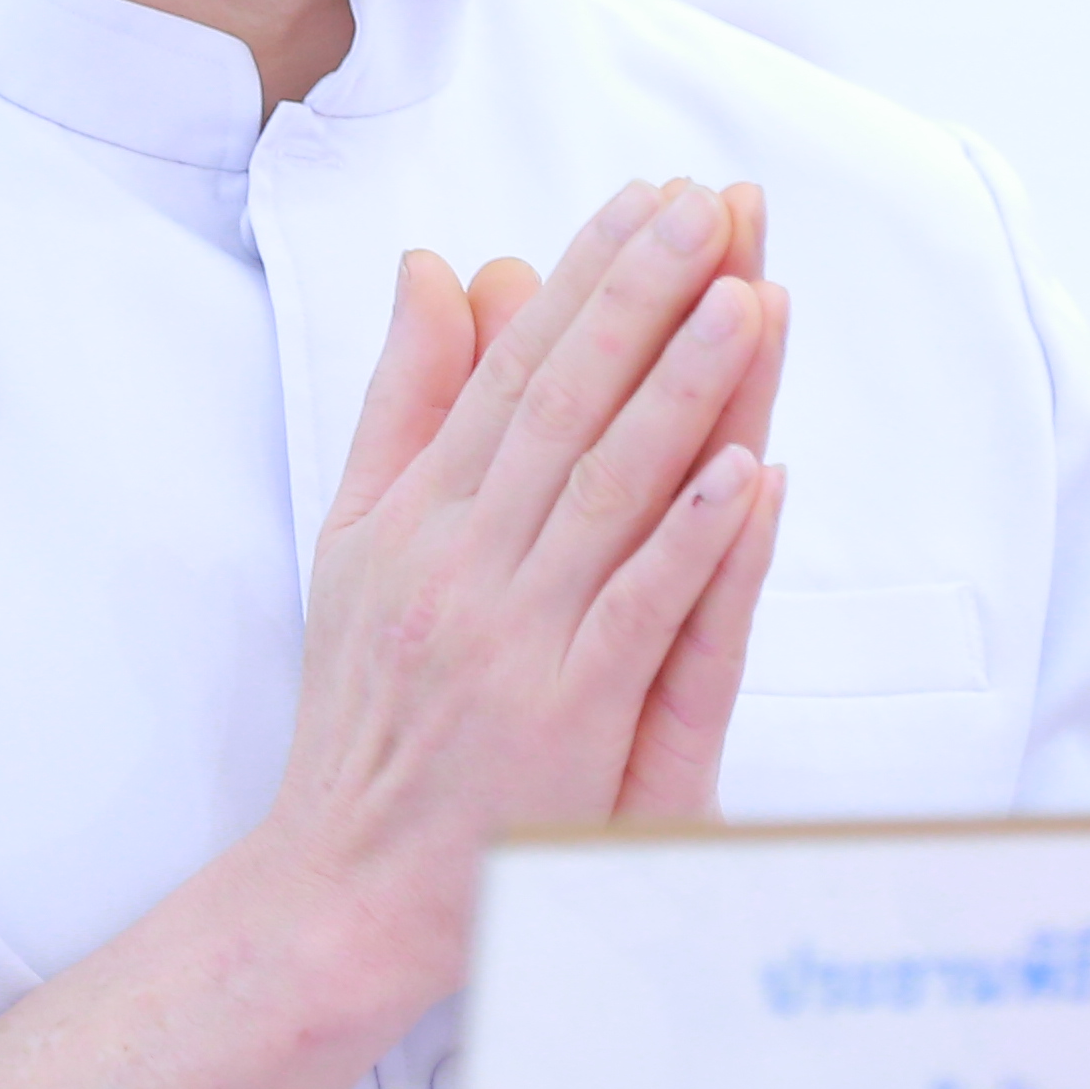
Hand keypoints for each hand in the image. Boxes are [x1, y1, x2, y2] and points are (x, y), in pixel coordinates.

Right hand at [263, 178, 781, 997]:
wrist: (340, 888)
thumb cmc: (363, 715)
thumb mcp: (357, 539)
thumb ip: (403, 403)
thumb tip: (432, 267)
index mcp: (418, 512)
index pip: (515, 368)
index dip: (587, 277)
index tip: (651, 200)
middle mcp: (463, 559)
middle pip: (565, 405)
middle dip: (643, 298)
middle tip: (714, 208)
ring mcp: (514, 635)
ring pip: (609, 492)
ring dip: (683, 391)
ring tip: (747, 299)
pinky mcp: (565, 715)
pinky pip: (638, 614)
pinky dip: (693, 541)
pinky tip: (748, 472)